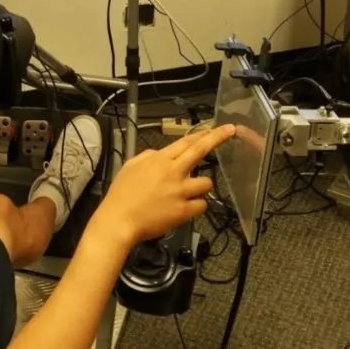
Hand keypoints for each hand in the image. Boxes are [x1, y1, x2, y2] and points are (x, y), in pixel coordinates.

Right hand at [92, 124, 235, 248]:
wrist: (119, 220)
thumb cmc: (121, 194)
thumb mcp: (130, 166)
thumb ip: (148, 156)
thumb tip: (161, 154)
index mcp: (159, 160)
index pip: (185, 142)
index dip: (201, 134)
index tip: (213, 128)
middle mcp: (173, 172)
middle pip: (200, 151)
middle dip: (217, 137)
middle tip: (230, 131)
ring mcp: (180, 192)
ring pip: (206, 182)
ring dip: (201, 185)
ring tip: (189, 192)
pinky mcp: (184, 211)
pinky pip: (202, 205)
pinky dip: (196, 205)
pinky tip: (186, 208)